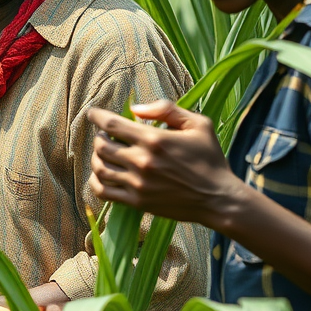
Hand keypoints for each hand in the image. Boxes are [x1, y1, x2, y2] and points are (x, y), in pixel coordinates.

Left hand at [86, 100, 248, 226]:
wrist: (218, 199)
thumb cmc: (210, 159)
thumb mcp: (198, 124)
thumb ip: (166, 110)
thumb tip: (135, 109)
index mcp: (154, 140)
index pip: (112, 124)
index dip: (96, 116)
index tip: (92, 113)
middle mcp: (142, 161)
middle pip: (101, 145)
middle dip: (99, 137)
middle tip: (105, 135)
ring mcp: (138, 183)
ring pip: (99, 167)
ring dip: (96, 157)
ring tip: (103, 153)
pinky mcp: (137, 202)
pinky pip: (104, 192)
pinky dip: (95, 182)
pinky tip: (100, 175)